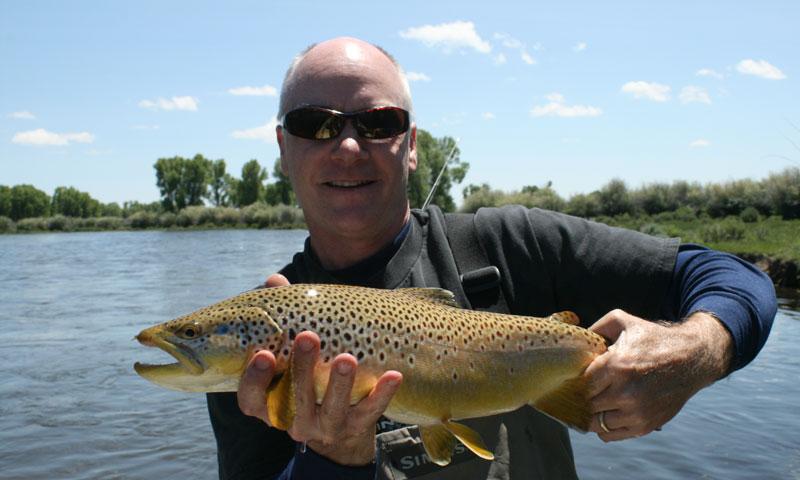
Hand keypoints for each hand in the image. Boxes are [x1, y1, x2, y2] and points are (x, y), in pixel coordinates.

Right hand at [237, 274, 403, 465]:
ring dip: (339, 384)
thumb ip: (282, 321)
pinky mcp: (355, 428)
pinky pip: (369, 413)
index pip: (251, 400)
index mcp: (271, 405)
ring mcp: (325, 428)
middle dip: (301, 369)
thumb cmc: (308, 378)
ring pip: (331, 410)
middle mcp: (295, 421)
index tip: (263, 353)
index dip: (254, 380)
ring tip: (346, 358)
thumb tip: (274, 281)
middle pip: (294, 400)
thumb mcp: (291, 356)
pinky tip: (393, 375)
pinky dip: (382, 395)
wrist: (339, 429)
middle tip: (308, 337)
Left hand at [584, 309, 731, 441]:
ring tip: (595, 402)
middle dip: (582, 397)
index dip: (576, 381)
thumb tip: (575, 341)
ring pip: (595, 422)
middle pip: (586, 404)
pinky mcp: (645, 425)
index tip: (576, 378)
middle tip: (583, 391)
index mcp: (616, 366)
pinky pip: (610, 435)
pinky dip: (604, 427)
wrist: (692, 359)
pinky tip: (607, 413)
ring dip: (592, 413)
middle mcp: (625, 392)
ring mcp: (636, 412)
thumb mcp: (623, 321)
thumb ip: (596, 327)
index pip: (580, 384)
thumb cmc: (655, 339)